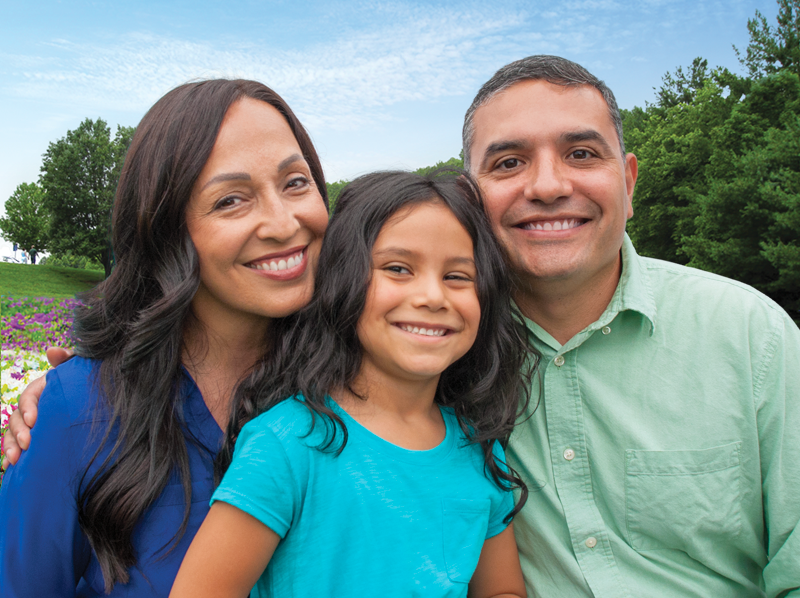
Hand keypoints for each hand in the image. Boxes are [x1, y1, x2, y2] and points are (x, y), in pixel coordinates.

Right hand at [1, 347, 73, 467]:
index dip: (28, 408)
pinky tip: (11, 468)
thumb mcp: (78, 370)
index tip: (35, 420)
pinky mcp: (34, 438)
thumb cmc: (85, 384)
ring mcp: (31, 424)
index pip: (28, 397)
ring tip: (15, 459)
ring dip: (10, 446)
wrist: (98, 406)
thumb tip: (52, 350)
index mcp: (42, 389)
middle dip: (18, 431)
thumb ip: (67, 359)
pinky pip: (17, 448)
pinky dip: (12, 456)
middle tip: (27, 443)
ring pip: (12, 434)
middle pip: (17, 418)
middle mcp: (33, 407)